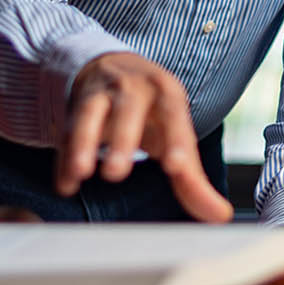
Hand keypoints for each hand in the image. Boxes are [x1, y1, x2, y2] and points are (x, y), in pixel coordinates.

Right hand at [63, 52, 233, 222]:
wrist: (112, 68)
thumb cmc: (151, 111)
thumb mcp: (174, 134)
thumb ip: (192, 178)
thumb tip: (219, 216)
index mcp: (166, 93)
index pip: (174, 113)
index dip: (176, 139)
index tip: (177, 167)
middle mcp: (133, 87)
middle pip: (128, 109)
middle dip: (122, 140)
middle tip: (116, 174)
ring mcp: (100, 94)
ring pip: (90, 113)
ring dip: (83, 142)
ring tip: (81, 172)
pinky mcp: (74, 106)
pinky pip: (66, 131)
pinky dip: (63, 157)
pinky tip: (65, 184)